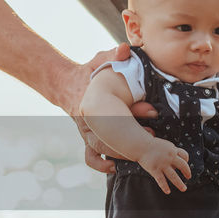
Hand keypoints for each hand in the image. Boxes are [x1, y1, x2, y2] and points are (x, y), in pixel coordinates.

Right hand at [67, 42, 155, 172]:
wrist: (66, 84)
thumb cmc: (89, 71)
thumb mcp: (100, 59)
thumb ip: (113, 55)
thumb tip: (124, 49)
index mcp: (94, 98)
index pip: (115, 107)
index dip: (136, 109)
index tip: (152, 110)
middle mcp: (88, 117)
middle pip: (109, 131)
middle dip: (132, 135)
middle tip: (152, 134)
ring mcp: (87, 130)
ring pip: (101, 146)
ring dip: (121, 151)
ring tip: (141, 152)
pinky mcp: (87, 138)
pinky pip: (90, 156)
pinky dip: (100, 164)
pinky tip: (114, 168)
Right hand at [138, 137, 192, 193]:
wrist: (140, 145)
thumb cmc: (151, 145)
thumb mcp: (164, 145)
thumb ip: (171, 151)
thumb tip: (176, 159)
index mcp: (172, 150)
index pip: (185, 156)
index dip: (186, 160)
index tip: (186, 164)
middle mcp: (169, 157)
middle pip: (183, 166)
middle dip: (187, 172)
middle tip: (188, 177)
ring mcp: (162, 164)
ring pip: (174, 176)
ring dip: (179, 184)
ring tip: (183, 189)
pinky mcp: (154, 169)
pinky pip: (161, 180)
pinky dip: (165, 187)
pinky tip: (167, 191)